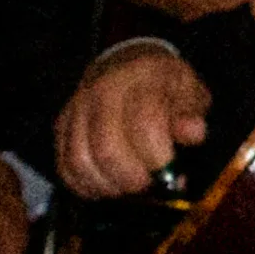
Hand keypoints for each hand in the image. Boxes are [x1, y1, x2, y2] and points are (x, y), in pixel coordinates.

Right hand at [54, 43, 211, 198]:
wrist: (126, 65)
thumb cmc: (164, 87)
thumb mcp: (190, 92)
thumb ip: (191, 114)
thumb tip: (193, 133)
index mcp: (143, 77)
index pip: (145, 123)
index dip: (158, 158)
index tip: (173, 175)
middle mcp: (104, 89)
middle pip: (107, 147)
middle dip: (131, 178)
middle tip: (148, 186)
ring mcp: (77, 107)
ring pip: (80, 160)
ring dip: (107, 185)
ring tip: (129, 188)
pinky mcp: (61, 125)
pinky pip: (64, 165)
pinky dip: (85, 185)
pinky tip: (107, 186)